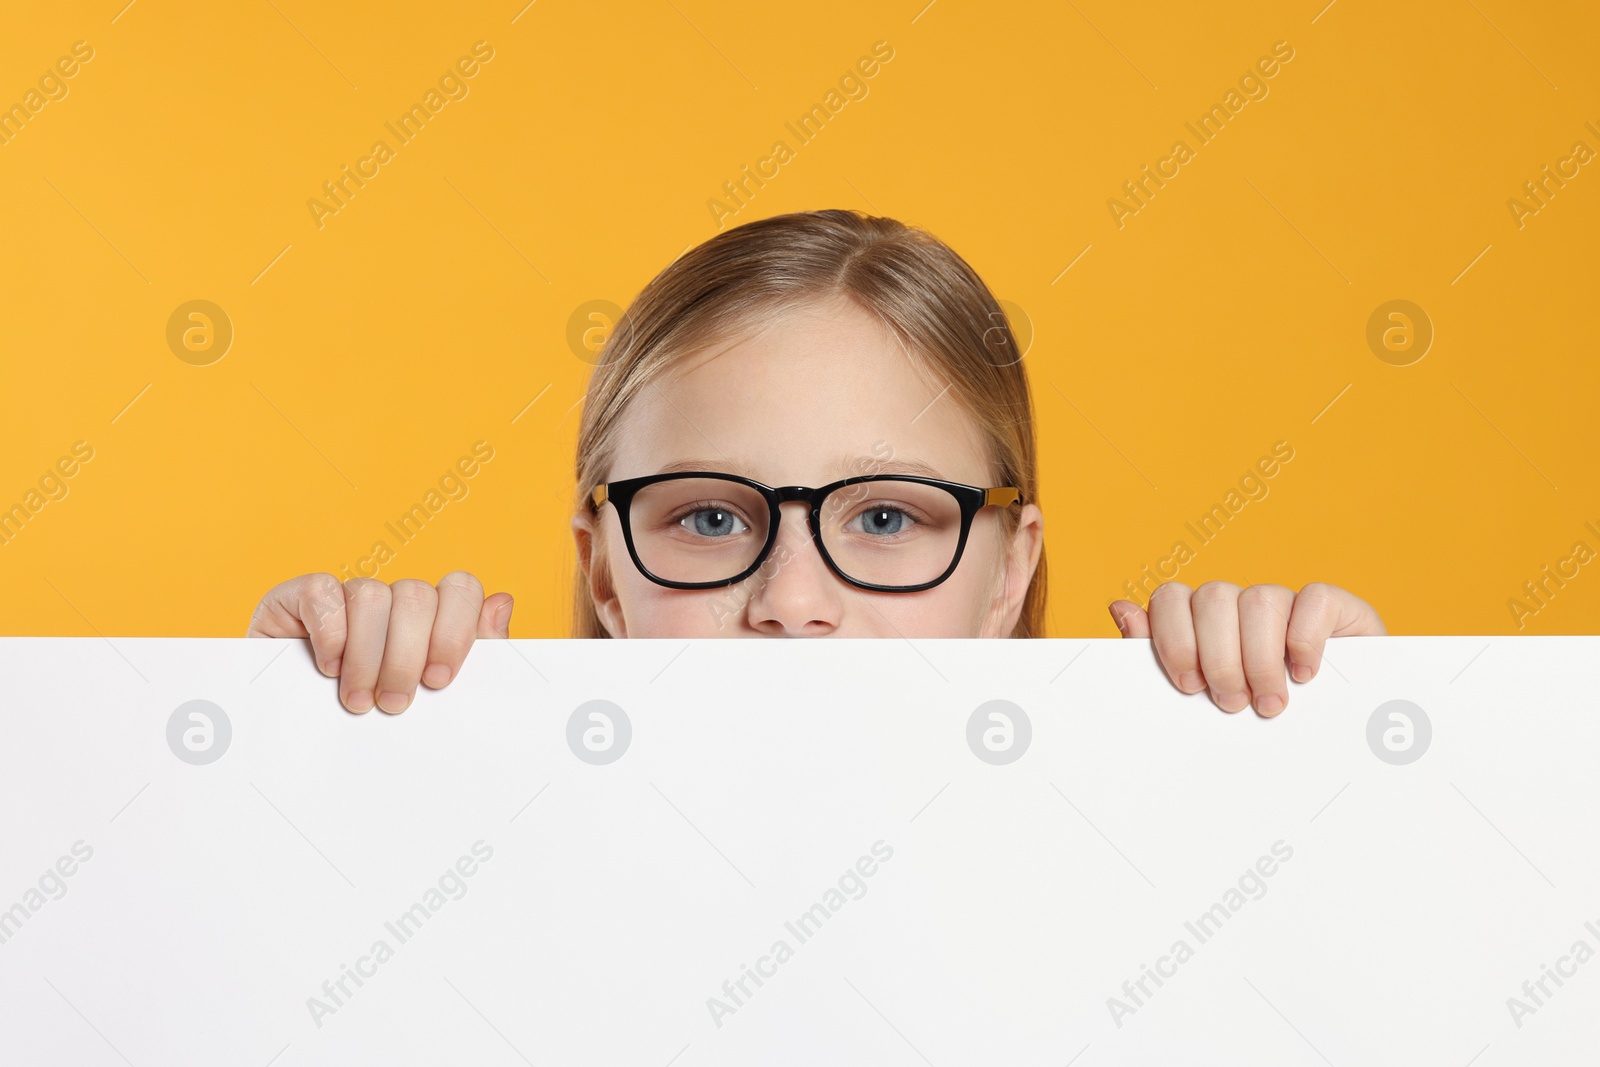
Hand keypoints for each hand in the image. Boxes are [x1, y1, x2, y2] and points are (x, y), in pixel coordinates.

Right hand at [246, 572, 512, 713]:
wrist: (296, 742)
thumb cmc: (375, 718)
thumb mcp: (429, 695)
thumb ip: (473, 652)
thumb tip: (502, 603)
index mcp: (429, 616)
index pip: (460, 588)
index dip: (454, 631)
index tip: (439, 681)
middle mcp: (390, 599)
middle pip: (416, 596)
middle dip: (406, 659)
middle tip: (393, 704)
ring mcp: (345, 595)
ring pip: (372, 596)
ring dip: (366, 658)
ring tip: (358, 700)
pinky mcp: (298, 596)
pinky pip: (323, 592)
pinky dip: (329, 637)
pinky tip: (327, 668)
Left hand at [1108, 582, 1383, 716]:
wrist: (1337, 739)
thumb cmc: (1256, 718)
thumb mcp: (1203, 697)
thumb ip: (1160, 656)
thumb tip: (1119, 609)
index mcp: (1203, 620)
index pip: (1171, 597)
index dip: (1174, 639)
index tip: (1188, 685)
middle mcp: (1242, 604)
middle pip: (1213, 597)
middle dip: (1218, 658)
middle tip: (1232, 704)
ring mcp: (1288, 602)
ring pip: (1260, 598)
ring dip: (1260, 658)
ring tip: (1270, 703)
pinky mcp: (1335, 607)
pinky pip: (1312, 598)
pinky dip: (1304, 639)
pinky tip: (1304, 674)